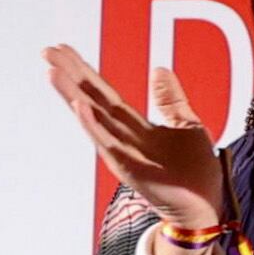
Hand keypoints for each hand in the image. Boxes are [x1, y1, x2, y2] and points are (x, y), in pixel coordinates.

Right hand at [46, 46, 230, 254]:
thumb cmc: (196, 170)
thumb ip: (170, 99)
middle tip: (46, 52)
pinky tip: (79, 106)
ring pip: (93, 119)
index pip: (103, 92)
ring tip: (53, 73)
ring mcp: (123, 153)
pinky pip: (108, 144)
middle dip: (69, 76)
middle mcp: (123, 137)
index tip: (64, 49)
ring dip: (72, 96)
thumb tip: (158, 68)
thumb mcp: (187, 125)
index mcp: (135, 125)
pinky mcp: (131, 169)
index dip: (85, 71)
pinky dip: (93, 126)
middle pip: (91, 100)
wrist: (206, 205)